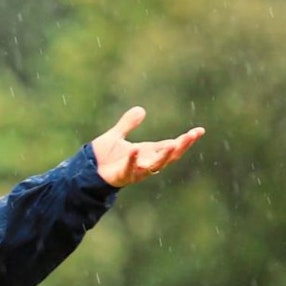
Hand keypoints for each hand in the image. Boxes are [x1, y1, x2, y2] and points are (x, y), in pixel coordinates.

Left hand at [91, 106, 205, 187]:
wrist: (86, 171)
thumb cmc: (104, 157)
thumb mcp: (116, 136)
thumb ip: (127, 123)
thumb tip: (141, 110)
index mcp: (147, 152)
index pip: (171, 145)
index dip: (186, 139)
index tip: (199, 130)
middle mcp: (145, 162)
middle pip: (169, 156)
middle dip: (182, 146)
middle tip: (192, 135)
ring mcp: (136, 170)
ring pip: (155, 165)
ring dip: (164, 155)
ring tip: (173, 144)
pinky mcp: (122, 175)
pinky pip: (130, 168)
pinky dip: (133, 160)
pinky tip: (135, 149)